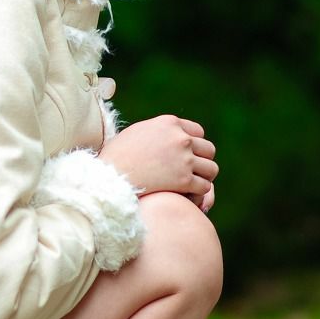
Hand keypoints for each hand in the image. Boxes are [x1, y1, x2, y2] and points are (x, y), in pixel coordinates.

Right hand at [99, 114, 217, 204]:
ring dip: (204, 177)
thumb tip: (166, 135)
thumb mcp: (137, 133)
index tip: (185, 156)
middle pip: (208, 149)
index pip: (198, 132)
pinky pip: (205, 186)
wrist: (107, 177)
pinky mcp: (184, 180)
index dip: (194, 145)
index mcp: (169, 123)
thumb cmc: (116, 157)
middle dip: (201, 161)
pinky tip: (187, 195)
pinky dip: (198, 193)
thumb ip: (157, 131)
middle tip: (191, 173)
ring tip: (192, 185)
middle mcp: (180, 138)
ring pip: (211, 169)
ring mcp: (184, 159)